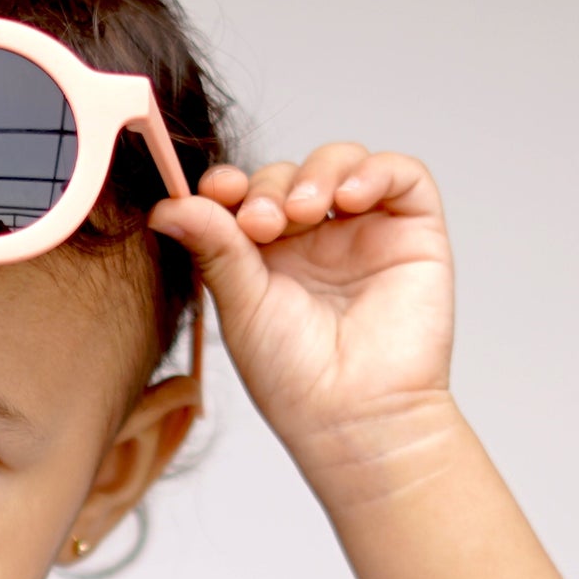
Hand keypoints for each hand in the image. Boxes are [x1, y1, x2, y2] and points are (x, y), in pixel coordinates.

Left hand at [154, 146, 455, 490]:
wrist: (355, 416)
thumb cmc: (294, 379)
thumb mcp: (242, 306)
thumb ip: (213, 248)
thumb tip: (165, 207)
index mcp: (267, 259)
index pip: (246, 197)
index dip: (230, 184)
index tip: (215, 190)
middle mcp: (316, 241)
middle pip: (289, 175)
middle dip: (269, 187)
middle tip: (260, 224)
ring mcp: (365, 232)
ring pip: (341, 162)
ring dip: (316, 173)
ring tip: (302, 211)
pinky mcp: (413, 231)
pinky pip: (401, 173)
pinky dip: (374, 171)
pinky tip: (347, 199)